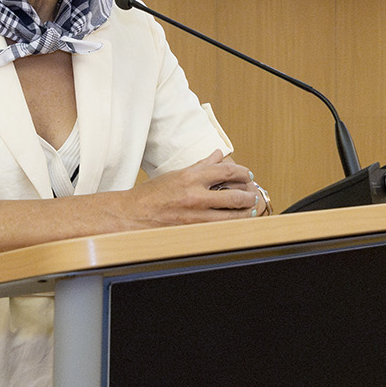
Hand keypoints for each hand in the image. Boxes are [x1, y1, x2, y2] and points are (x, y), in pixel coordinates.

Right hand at [131, 150, 256, 224]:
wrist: (132, 215)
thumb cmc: (151, 194)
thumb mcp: (177, 174)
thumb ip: (201, 165)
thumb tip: (218, 155)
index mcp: (191, 177)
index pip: (227, 172)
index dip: (243, 173)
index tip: (248, 175)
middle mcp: (195, 196)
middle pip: (235, 196)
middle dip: (249, 196)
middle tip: (253, 195)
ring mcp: (195, 216)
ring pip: (231, 217)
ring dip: (245, 213)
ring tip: (250, 210)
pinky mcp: (193, 231)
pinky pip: (220, 229)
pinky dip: (231, 225)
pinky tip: (236, 223)